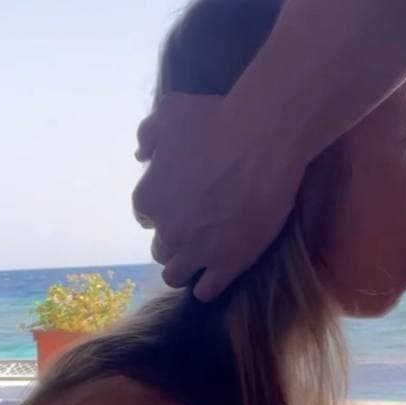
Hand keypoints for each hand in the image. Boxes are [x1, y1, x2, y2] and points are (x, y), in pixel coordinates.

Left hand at [133, 93, 305, 300]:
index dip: (165, 208)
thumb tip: (141, 155)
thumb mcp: (170, 112)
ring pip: (176, 275)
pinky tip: (218, 273)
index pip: (146, 215)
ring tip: (206, 254)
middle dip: (175, 238)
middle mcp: (168, 230)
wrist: (264, 137)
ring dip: (186, 265)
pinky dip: (208, 285)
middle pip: (161, 248)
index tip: (182, 202)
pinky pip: (207, 291)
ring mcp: (197, 251)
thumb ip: (149, 134)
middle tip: (199, 226)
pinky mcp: (229, 264)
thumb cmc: (216, 118)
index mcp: (148, 198)